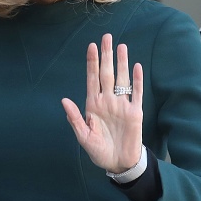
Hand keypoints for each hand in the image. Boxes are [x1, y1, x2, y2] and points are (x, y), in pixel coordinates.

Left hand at [61, 33, 143, 172]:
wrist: (118, 163)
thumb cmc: (99, 150)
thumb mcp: (83, 136)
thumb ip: (75, 118)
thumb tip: (64, 100)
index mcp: (93, 104)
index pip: (92, 78)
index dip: (92, 62)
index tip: (91, 46)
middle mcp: (107, 100)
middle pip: (106, 73)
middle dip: (106, 55)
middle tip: (106, 37)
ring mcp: (122, 105)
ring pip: (121, 79)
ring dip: (121, 63)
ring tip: (121, 46)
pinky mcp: (135, 113)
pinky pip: (136, 93)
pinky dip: (137, 80)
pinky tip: (136, 66)